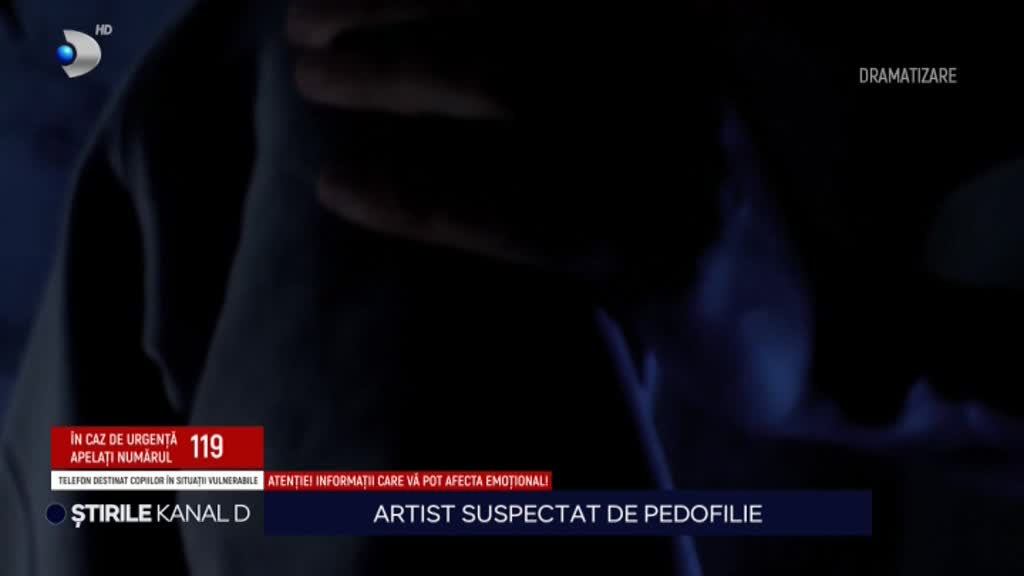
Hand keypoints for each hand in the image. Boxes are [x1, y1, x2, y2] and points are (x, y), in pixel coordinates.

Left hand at [286, 0, 722, 294]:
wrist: (811, 336)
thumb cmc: (700, 226)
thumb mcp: (656, 125)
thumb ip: (576, 77)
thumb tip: (437, 47)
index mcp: (677, 35)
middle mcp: (683, 77)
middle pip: (512, 15)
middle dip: (390, 15)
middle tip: (302, 36)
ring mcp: (683, 163)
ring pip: (517, 88)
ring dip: (396, 74)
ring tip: (309, 84)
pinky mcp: (671, 260)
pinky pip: (523, 216)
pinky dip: (422, 197)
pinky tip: (344, 189)